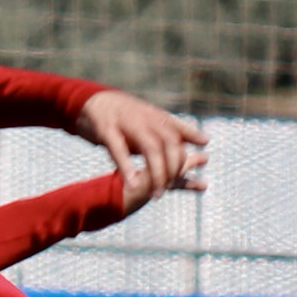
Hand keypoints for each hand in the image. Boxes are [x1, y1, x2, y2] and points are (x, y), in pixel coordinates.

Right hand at [73, 88, 206, 213]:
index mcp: (156, 117)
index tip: (203, 155)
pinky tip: (132, 184)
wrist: (90, 100)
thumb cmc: (124, 115)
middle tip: (171, 188)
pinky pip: (118, 150)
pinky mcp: (106, 129)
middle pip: (168, 143)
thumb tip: (205, 140)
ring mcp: (126, 123)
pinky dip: (126, 167)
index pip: (177, 132)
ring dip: (155, 173)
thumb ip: (175, 131)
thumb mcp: (151, 121)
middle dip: (173, 167)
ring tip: (157, 195)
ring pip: (149, 148)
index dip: (189, 142)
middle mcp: (145, 119)